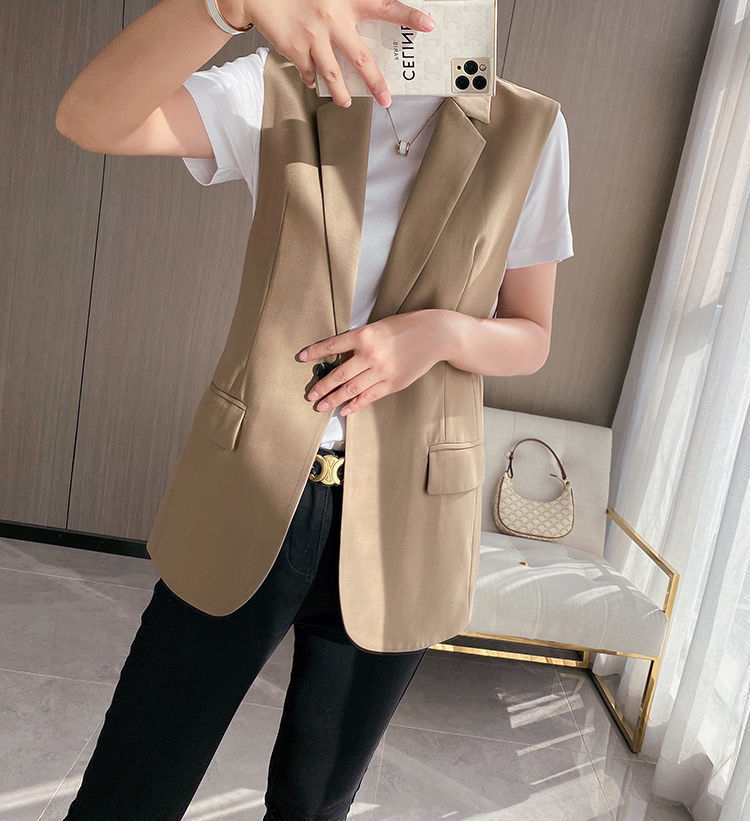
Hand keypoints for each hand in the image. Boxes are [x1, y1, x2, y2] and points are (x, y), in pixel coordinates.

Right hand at [242, 0, 436, 107]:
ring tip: (346, 103)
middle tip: (386, 98)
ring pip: (333, 75)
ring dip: (340, 94)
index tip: (429, 25)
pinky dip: (311, 77)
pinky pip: (309, 71)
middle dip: (375, 83)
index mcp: (345, 0)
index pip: (385, 7)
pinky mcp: (295, 49)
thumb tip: (358, 23)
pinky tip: (312, 78)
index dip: (408, 16)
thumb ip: (346, 5)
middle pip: (361, 58)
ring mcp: (313, 38)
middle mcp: (332, 19)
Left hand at [297, 310, 450, 415]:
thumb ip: (360, 342)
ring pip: (351, 389)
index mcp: (364, 335)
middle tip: (310, 395)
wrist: (435, 335)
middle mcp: (370, 354)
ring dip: (333, 399)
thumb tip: (341, 357)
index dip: (315, 352)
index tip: (301, 357)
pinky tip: (344, 410)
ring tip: (320, 406)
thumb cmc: (405, 327)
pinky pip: (369, 397)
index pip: (332, 345)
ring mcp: (381, 371)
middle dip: (322, 386)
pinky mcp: (392, 383)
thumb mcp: (378, 327)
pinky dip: (355, 405)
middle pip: (339, 374)